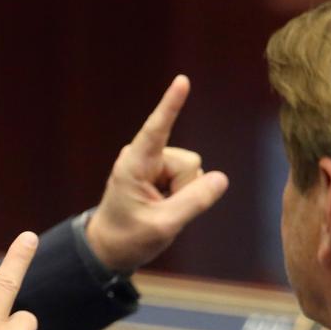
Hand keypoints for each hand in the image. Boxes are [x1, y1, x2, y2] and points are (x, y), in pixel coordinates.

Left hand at [87, 75, 228, 270]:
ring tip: (157, 209)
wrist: (109, 248)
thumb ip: (194, 202)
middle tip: (159, 211)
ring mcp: (154, 163)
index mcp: (134, 165)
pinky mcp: (161, 171)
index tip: (182, 81)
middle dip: (185, 189)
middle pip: (189, 162)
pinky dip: (182, 195)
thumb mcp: (163, 226)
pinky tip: (162, 205)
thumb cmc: (128, 238)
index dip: (171, 105)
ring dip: (182, 194)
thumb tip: (221, 179)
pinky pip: (189, 179)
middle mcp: (144, 157)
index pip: (157, 130)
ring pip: (193, 171)